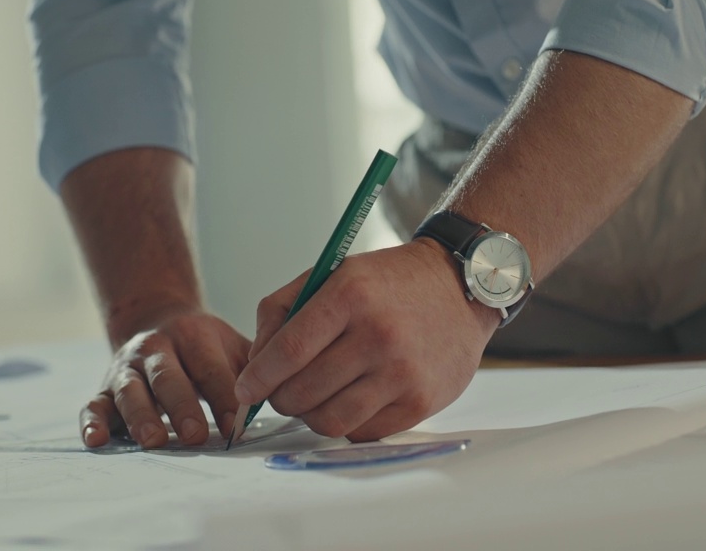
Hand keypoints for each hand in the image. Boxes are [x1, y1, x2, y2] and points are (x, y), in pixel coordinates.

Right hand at [81, 311, 249, 448]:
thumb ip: (254, 368)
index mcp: (192, 336)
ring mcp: (126, 368)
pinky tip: (97, 441)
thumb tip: (282, 396)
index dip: (224, 396)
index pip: (210, 367)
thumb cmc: (206, 347)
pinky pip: (94, 404)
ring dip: (141, 416)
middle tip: (197, 435)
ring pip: (130, 390)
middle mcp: (155, 348)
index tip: (237, 426)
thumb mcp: (232, 346)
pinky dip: (92, 423)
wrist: (158, 320)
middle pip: (167, 376)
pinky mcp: (105, 388)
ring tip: (154, 440)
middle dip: (182, 406)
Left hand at [235, 239, 500, 441]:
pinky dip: (345, 422)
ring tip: (313, 397)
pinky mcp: (421, 402)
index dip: (259, 377)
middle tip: (281, 391)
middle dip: (281, 398)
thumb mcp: (332, 273)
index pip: (289, 350)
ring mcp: (402, 372)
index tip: (245, 389)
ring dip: (310, 415)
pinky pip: (362, 431)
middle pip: (304, 392)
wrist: (460, 287)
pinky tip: (348, 399)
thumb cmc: (387, 282)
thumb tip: (255, 364)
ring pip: (330, 420)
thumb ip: (282, 311)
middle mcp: (379, 335)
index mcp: (351, 295)